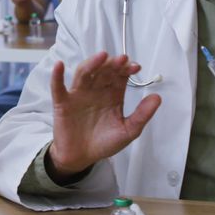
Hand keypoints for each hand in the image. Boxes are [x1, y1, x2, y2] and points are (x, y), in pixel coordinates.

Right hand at [47, 52, 161, 180]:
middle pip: (103, 70)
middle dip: (112, 64)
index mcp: (112, 94)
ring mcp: (79, 94)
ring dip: (92, 63)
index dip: (127, 69)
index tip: (135, 67)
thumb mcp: (128, 130)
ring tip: (101, 57)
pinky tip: (60, 66)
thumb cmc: (104, 142)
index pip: (120, 75)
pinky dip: (57, 76)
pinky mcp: (63, 102)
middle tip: (122, 60)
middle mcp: (96, 90)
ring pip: (84, 73)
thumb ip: (142, 115)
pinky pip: (58, 87)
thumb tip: (157, 97)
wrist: (82, 157)